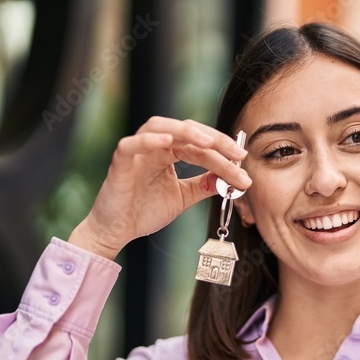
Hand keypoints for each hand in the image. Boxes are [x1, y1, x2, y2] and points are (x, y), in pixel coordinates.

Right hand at [68, 117, 250, 259]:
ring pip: (159, 127)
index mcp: (168, 153)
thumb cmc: (144, 212)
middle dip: (214, 140)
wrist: (116, 231)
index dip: (223, 149)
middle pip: (186, 131)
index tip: (244, 161)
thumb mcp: (182, 197)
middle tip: (237, 153)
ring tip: (208, 143)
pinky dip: (148, 140)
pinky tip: (168, 143)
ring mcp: (136, 152)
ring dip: (185, 131)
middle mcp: (153, 146)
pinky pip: (131, 144)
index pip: (200, 143)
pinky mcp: (120, 163)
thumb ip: (203, 185)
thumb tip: (229, 178)